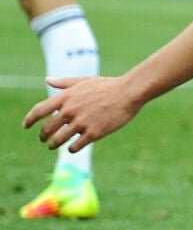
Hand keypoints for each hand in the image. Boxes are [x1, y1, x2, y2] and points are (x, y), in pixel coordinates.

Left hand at [23, 76, 140, 152]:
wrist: (129, 92)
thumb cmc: (107, 85)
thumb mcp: (83, 81)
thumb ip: (63, 83)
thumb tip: (47, 80)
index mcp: (65, 97)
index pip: (39, 111)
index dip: (29, 120)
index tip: (26, 125)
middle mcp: (70, 111)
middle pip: (47, 129)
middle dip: (43, 136)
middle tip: (44, 139)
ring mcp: (81, 123)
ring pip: (58, 140)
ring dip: (53, 145)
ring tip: (53, 145)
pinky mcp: (93, 134)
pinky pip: (74, 147)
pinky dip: (71, 148)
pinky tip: (73, 147)